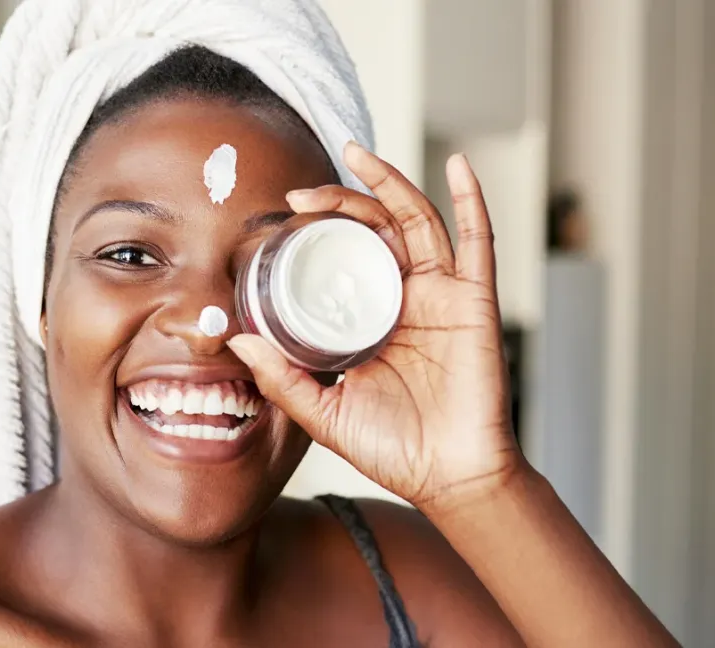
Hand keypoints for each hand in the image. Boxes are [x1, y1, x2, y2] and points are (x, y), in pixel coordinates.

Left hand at [227, 142, 521, 510]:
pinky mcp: (475, 302)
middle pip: (376, 228)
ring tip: (355, 154)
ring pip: (417, 221)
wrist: (448, 479)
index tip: (281, 217)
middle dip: (340, 201)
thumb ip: (282, 379)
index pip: (344, 255)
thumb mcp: (323, 411)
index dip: (318, 230)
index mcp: (371, 317)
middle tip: (300, 195)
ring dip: (389, 183)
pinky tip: (459, 166)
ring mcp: (442, 295)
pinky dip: (472, 200)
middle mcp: (406, 297)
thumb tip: (235, 341)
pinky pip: (479, 242)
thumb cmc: (394, 448)